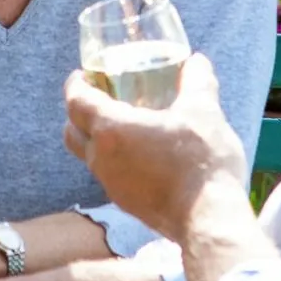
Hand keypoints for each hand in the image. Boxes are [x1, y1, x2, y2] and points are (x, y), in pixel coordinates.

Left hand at [63, 53, 247, 242]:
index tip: (84, 74)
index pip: (76, 101)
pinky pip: (109, 174)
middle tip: (99, 97)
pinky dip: (114, 159)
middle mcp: (101, 158)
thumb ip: (197, 81)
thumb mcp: (204, 111)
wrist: (209, 220)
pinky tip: (143, 155)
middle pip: (72, 131)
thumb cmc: (201, 162)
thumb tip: (197, 61)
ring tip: (124, 125)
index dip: (76, 84)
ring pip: (89, 155)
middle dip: (78, 111)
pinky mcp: (125, 203)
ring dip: (97, 138)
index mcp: (111, 130)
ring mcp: (111, 184)